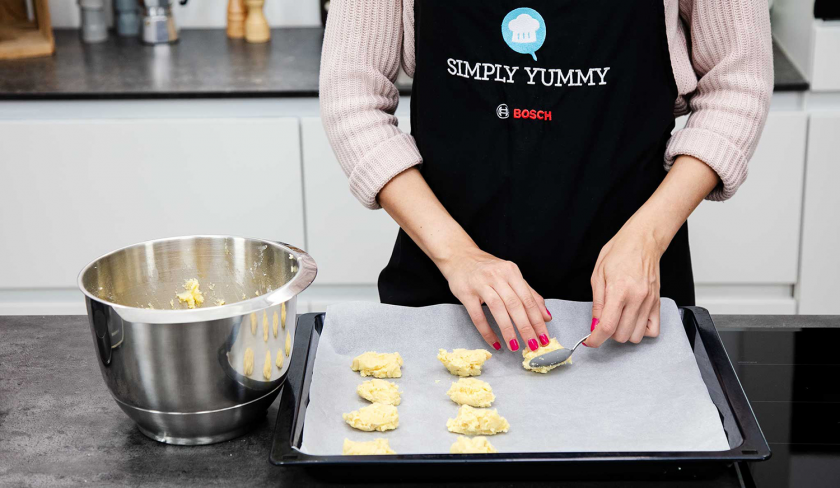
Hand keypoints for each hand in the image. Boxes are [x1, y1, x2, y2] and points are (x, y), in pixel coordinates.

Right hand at [439, 246, 551, 351]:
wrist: (459, 256)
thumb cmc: (487, 269)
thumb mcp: (510, 276)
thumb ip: (529, 294)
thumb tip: (546, 316)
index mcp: (511, 271)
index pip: (528, 299)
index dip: (537, 320)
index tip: (544, 338)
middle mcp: (497, 276)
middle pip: (515, 305)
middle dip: (526, 328)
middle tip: (533, 346)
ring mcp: (481, 283)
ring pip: (498, 309)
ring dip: (508, 330)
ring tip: (515, 347)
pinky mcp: (466, 293)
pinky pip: (478, 315)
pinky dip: (487, 331)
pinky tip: (495, 342)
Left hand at [585, 220, 664, 346]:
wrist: (643, 241)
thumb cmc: (619, 252)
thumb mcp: (598, 274)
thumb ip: (597, 302)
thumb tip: (595, 324)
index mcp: (619, 290)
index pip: (607, 326)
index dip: (596, 339)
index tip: (590, 341)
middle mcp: (637, 299)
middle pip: (622, 335)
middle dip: (608, 334)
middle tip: (603, 322)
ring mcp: (649, 302)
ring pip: (637, 336)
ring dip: (624, 333)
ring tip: (618, 319)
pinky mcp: (657, 303)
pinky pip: (653, 330)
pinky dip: (642, 331)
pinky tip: (633, 320)